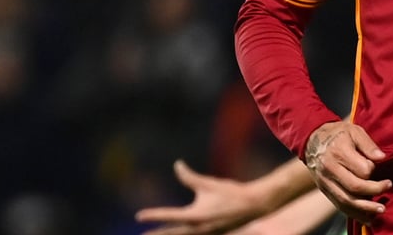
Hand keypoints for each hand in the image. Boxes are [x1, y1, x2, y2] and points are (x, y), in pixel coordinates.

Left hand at [135, 160, 259, 234]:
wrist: (254, 205)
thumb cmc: (230, 192)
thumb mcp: (208, 184)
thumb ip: (189, 177)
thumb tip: (177, 164)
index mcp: (194, 217)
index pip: (168, 216)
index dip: (153, 215)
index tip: (139, 216)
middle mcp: (197, 229)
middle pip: (171, 234)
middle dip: (157, 234)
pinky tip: (181, 233)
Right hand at [304, 121, 391, 223]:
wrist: (312, 140)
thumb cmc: (338, 134)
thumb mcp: (354, 131)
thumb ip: (368, 144)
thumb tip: (382, 158)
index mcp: (339, 152)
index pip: (362, 169)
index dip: (373, 170)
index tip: (378, 165)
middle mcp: (330, 169)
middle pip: (355, 187)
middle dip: (374, 191)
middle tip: (388, 186)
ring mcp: (326, 182)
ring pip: (346, 201)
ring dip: (365, 208)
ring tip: (381, 210)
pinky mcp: (325, 190)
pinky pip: (339, 205)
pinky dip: (354, 214)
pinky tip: (367, 217)